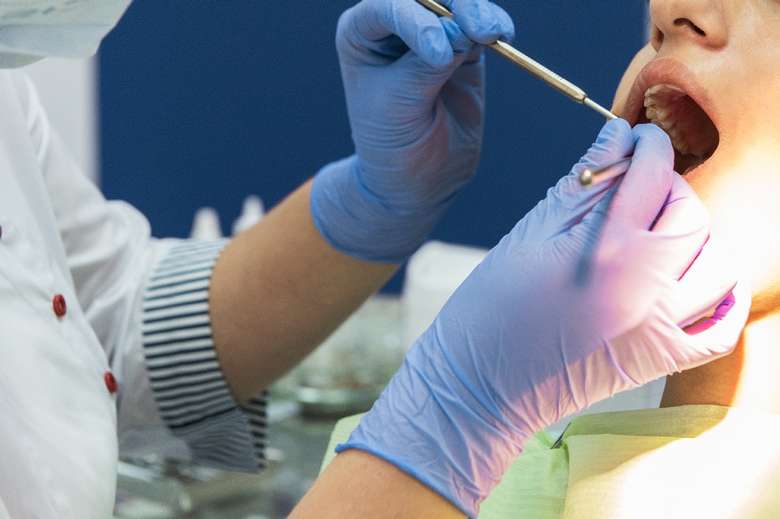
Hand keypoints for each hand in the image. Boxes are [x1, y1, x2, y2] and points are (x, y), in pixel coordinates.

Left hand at [311, 0, 513, 261]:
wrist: (416, 177)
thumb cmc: (391, 141)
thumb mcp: (400, 104)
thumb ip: (426, 66)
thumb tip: (461, 28)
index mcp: (361, 32)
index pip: (387, 6)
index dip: (415, 22)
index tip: (439, 58)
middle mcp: (394, 24)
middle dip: (454, 6)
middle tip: (477, 31)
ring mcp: (431, 32)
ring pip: (457, 4)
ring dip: (477, 11)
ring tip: (493, 34)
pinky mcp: (463, 46)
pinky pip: (480, 24)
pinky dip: (493, 24)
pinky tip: (502, 34)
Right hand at [336, 119, 749, 515]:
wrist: (476, 387)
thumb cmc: (489, 308)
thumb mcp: (528, 236)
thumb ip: (580, 185)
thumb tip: (615, 134)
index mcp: (604, 250)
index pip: (652, 175)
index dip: (648, 145)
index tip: (638, 136)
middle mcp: (643, 288)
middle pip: (692, 216)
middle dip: (672, 188)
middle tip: (640, 187)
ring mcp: (658, 330)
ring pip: (720, 266)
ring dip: (699, 239)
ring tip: (663, 234)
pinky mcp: (658, 363)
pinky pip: (720, 331)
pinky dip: (725, 300)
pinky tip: (706, 280)